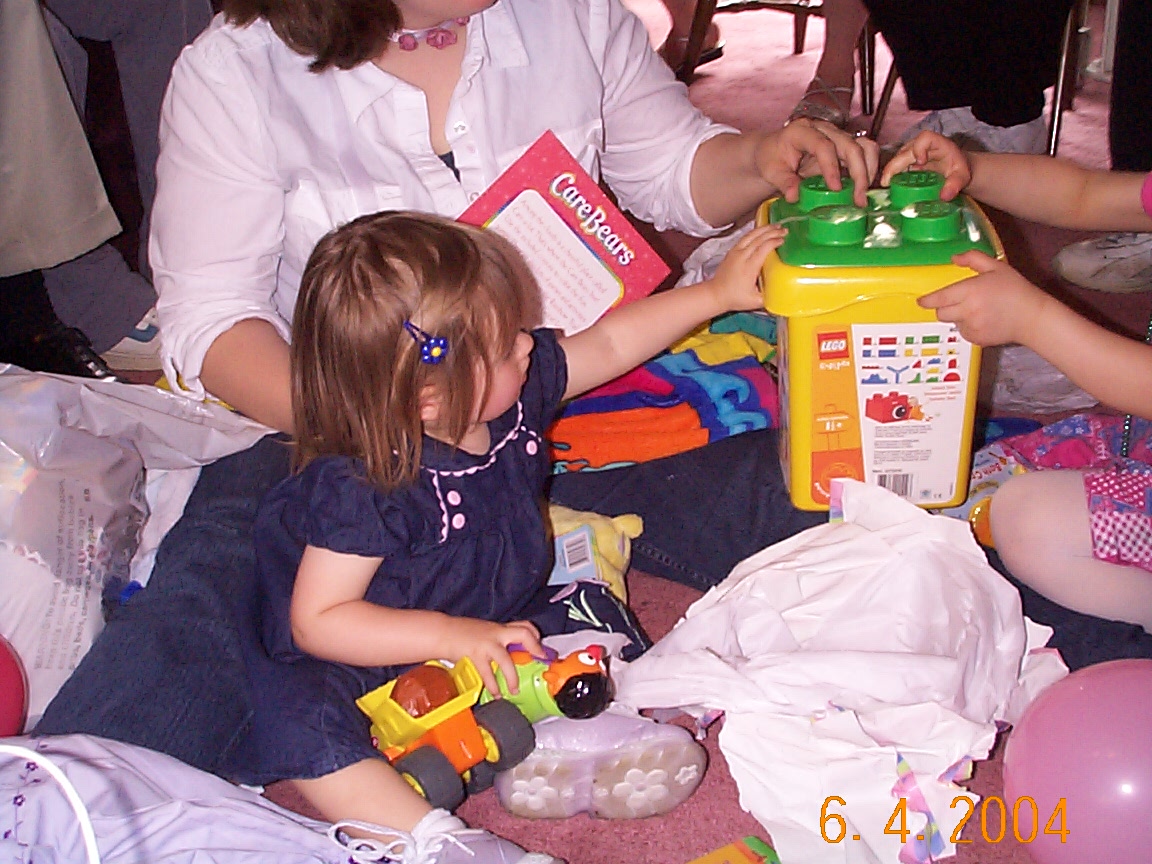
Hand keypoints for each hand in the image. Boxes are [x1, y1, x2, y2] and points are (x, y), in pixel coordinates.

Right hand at [438, 617, 543, 696]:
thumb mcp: (484, 632)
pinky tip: (495, 693)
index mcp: (499, 628)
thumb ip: (497, 640)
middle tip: (539, 661)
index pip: (524, 626)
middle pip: (523, 633)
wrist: (441, 632)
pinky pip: (488, 674)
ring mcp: (486, 644)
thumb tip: (510, 653)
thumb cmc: (460, 633)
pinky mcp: (475, 656)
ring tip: (514, 690)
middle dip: (535, 647)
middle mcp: (496, 633)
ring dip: (512, 678)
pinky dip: (493, 686)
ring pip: (506, 660)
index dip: (536, 637)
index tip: (542, 650)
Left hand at [709, 224, 787, 311]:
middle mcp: (741, 256)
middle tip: (785, 229)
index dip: (774, 242)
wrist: (715, 294)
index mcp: (749, 267)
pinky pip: (745, 237)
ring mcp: (735, 252)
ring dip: (764, 229)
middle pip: (758, 238)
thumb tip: (785, 292)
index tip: (783, 240)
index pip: (763, 248)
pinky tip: (762, 230)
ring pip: (750, 235)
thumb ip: (770, 297)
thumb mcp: (755, 302)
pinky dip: (755, 232)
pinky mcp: (731, 251)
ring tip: (776, 225)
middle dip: (772, 232)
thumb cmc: (735, 298)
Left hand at [756, 119, 879, 207]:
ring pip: (864, 146)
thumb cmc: (772, 158)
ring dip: (868, 171)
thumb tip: (795, 196)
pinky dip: (869, 169)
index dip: (831, 167)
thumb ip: (783, 182)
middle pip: (850, 145)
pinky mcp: (845, 145)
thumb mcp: (771, 171)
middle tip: (858, 199)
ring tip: (863, 196)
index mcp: (802, 131)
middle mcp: (823, 129)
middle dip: (858, 173)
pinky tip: (863, 189)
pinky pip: (865, 153)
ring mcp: (837, 136)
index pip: (823, 146)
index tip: (836, 188)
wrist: (774, 150)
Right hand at [880, 130, 970, 201]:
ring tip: (885, 185)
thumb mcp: (962, 176)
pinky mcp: (905, 163)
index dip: (920, 148)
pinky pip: (896, 167)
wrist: (953, 170)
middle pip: (904, 151)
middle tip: (886, 182)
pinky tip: (888, 187)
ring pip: (897, 159)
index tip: (921, 162)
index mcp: (936, 143)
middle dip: (894, 166)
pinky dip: (891, 177)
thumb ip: (955, 185)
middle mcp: (920, 146)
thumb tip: (944, 197)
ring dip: (890, 172)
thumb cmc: (957, 169)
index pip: (924, 139)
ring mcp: (910, 154)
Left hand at [918, 251, 1052, 346]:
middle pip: (941, 313)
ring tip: (978, 309)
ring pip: (952, 323)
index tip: (921, 301)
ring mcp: (971, 327)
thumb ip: (974, 259)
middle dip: (944, 307)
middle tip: (956, 301)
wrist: (1032, 317)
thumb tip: (954, 258)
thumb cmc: (1016, 290)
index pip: (939, 298)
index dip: (927, 301)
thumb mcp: (997, 267)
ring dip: (958, 316)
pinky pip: (963, 332)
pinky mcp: (976, 339)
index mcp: (971, 291)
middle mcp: (968, 310)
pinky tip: (983, 319)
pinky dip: (968, 326)